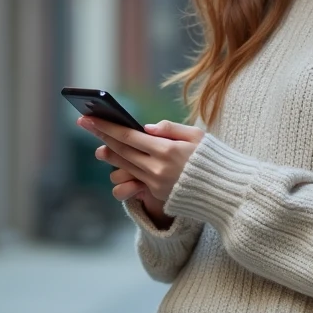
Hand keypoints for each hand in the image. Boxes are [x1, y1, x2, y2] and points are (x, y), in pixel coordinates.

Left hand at [78, 117, 203, 206]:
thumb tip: (147, 127)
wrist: (227, 191)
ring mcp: (157, 184)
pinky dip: (126, 169)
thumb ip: (170, 129)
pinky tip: (120, 162)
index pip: (129, 136)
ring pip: (125, 167)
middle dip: (102, 137)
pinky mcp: (159, 194)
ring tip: (99, 147)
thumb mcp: (197, 136)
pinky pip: (136, 179)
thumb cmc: (214, 157)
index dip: (107, 127)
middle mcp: (158, 169)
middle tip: (85, 125)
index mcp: (167, 150)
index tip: (91, 118)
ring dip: (110, 156)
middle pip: (122, 151)